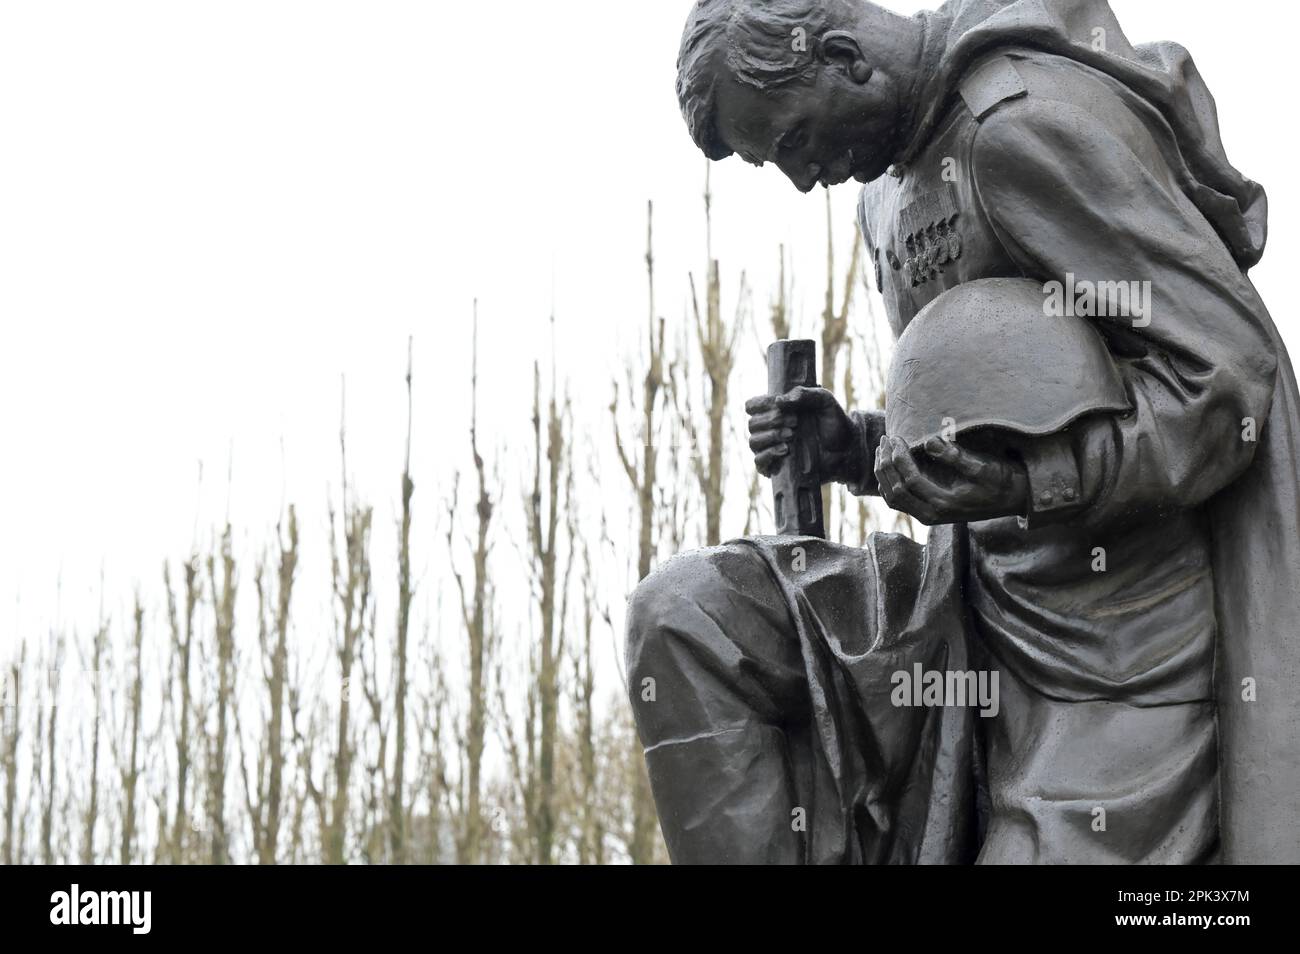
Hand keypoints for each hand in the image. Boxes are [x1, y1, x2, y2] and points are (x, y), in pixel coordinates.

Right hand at [744, 387, 858, 481]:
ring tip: (792, 435)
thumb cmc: (835, 423)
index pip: (752, 406)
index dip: (759, 405)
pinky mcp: (777, 467)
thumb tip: (779, 402)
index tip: (778, 405)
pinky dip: (768, 454)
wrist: (848, 450)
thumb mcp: (824, 401)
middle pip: (752, 424)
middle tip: (795, 422)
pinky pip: (759, 462)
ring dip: (770, 437)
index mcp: (777, 411)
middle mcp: (771, 429)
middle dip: (771, 421)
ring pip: (753, 442)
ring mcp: (773, 449)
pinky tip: (785, 450)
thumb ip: (804, 394)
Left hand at [874, 436, 1028, 525]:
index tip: (896, 437)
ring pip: (893, 498)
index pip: (911, 481)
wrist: (1012, 498)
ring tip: (882, 448)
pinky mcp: (927, 512)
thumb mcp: (982, 467)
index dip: (899, 458)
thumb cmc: (1000, 480)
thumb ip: (955, 456)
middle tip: (885, 439)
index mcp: (944, 505)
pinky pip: (899, 501)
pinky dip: (888, 483)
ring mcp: (928, 516)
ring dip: (884, 473)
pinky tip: (888, 465)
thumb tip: (929, 442)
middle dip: (886, 464)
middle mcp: (932, 515)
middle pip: (896, 492)